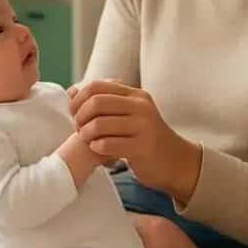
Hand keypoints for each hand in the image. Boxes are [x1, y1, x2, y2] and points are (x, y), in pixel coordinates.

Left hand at [67, 80, 201, 199]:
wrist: (176, 161)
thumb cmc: (145, 137)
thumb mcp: (129, 114)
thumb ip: (103, 101)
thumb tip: (72, 91)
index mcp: (135, 95)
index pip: (96, 86)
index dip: (78, 99)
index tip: (75, 113)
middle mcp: (141, 106)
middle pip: (96, 103)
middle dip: (80, 117)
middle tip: (79, 129)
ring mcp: (143, 126)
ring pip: (99, 124)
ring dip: (86, 134)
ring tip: (88, 140)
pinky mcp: (142, 148)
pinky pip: (108, 144)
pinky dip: (97, 147)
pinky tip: (98, 150)